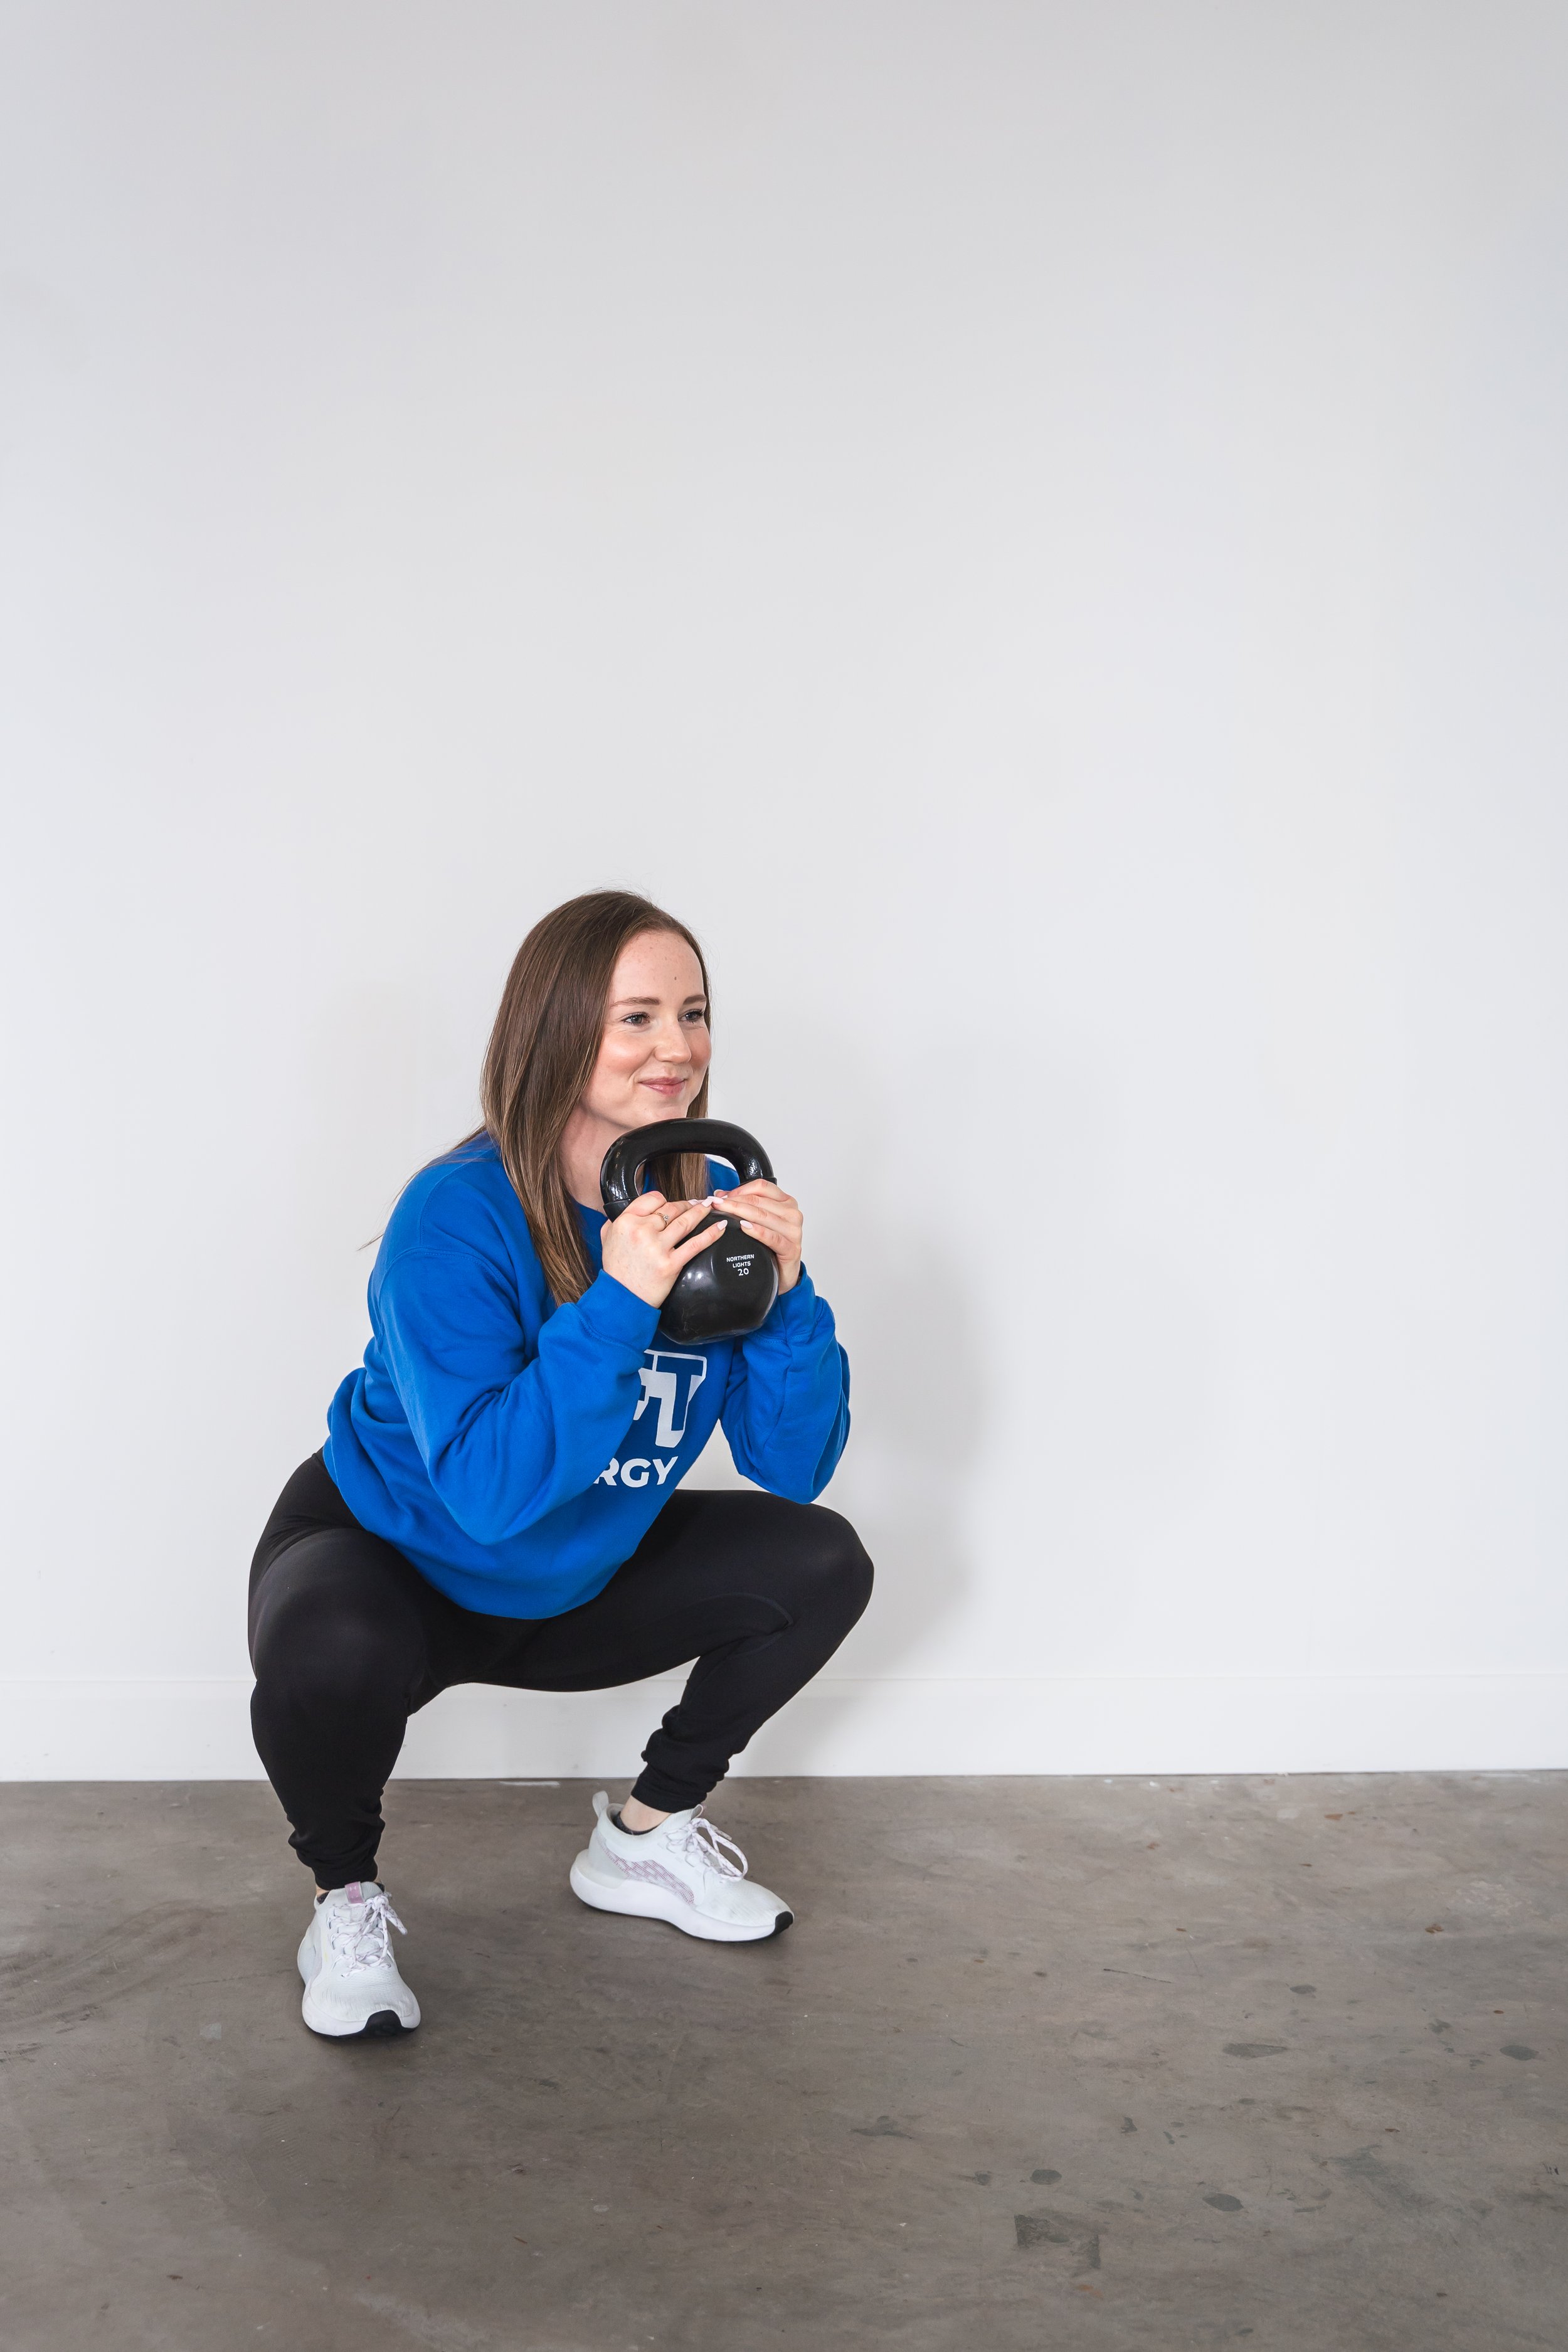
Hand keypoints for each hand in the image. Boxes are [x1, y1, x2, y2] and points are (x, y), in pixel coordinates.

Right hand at [600, 1192, 722, 1309]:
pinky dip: (711, 1233)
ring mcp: (657, 1247)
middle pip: (671, 1208)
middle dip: (686, 1205)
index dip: (664, 1199)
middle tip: (696, 1203)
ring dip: (700, 1211)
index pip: (652, 1199)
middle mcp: (642, 1231)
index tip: (670, 1203)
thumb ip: (615, 1221)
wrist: (622, 1298)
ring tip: (709, 1207)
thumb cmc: (617, 1269)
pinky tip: (720, 1226)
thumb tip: (628, 1210)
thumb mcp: (607, 1238)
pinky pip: (695, 1244)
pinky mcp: (671, 1264)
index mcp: (626, 1221)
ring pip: (685, 1221)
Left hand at [709, 1179, 802, 1295]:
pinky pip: (772, 1237)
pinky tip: (744, 1227)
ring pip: (762, 1216)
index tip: (721, 1196)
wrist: (784, 1272)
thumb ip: (744, 1205)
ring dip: (739, 1213)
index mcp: (786, 1202)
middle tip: (715, 1204)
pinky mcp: (791, 1248)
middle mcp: (792, 1213)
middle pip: (758, 1201)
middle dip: (733, 1202)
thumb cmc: (772, 1245)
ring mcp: (793, 1230)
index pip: (761, 1187)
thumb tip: (719, 1194)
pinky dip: (757, 1231)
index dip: (739, 1189)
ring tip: (722, 1213)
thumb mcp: (759, 1221)